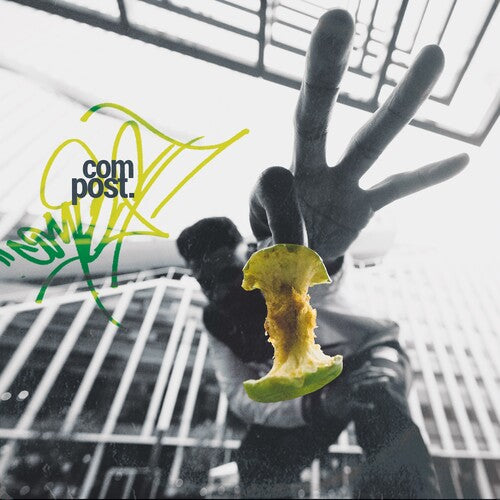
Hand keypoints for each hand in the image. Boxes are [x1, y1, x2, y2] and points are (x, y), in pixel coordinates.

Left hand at [249, 9, 468, 261]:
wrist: (296, 265)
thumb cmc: (275, 249)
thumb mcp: (266, 250)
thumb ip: (275, 228)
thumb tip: (280, 185)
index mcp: (276, 183)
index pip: (271, 181)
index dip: (274, 212)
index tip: (276, 245)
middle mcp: (309, 171)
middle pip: (314, 118)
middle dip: (324, 74)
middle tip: (337, 18)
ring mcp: (341, 185)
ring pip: (371, 141)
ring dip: (400, 104)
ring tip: (434, 54)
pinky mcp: (363, 205)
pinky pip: (397, 187)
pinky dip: (425, 176)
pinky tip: (461, 158)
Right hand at [303, 351, 405, 425]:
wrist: (329, 406)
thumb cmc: (342, 393)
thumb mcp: (351, 381)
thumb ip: (360, 373)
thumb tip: (368, 363)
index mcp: (352, 377)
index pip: (368, 371)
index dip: (380, 371)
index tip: (393, 374)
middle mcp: (350, 382)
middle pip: (366, 376)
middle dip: (380, 375)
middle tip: (394, 376)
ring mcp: (347, 392)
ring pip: (362, 385)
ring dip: (374, 383)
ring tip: (386, 382)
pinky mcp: (345, 404)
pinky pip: (355, 404)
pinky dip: (363, 405)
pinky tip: (372, 406)